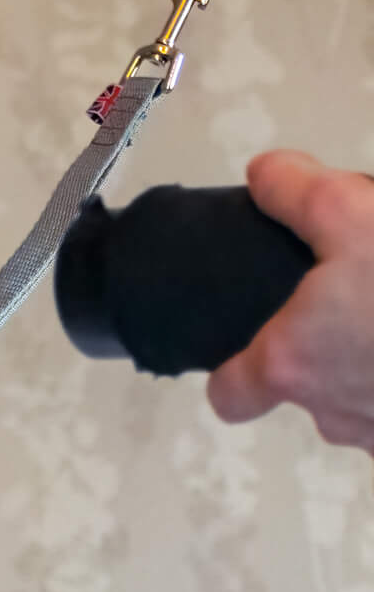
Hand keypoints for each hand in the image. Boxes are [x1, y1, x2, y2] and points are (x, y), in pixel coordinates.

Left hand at [207, 151, 373, 448]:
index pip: (230, 397)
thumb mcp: (354, 214)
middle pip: (310, 390)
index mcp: (292, 364)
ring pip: (365, 403)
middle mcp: (332, 414)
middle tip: (359, 302)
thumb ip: (299, 194)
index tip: (257, 347)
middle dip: (330, 353)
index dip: (237, 375)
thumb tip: (264, 177)